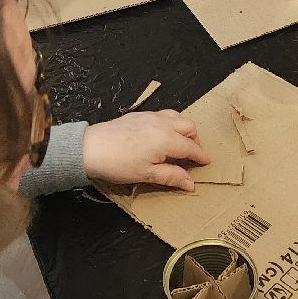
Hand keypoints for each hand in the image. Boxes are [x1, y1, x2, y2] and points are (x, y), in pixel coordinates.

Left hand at [82, 110, 209, 190]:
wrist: (91, 148)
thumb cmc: (119, 164)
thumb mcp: (147, 175)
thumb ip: (171, 176)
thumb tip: (191, 184)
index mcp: (167, 139)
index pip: (191, 147)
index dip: (200, 156)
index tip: (206, 163)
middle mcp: (162, 123)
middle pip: (189, 126)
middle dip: (195, 139)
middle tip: (192, 154)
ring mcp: (150, 116)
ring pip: (176, 116)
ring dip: (183, 128)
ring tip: (179, 143)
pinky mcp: (139, 114)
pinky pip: (163, 114)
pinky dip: (170, 123)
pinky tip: (161, 135)